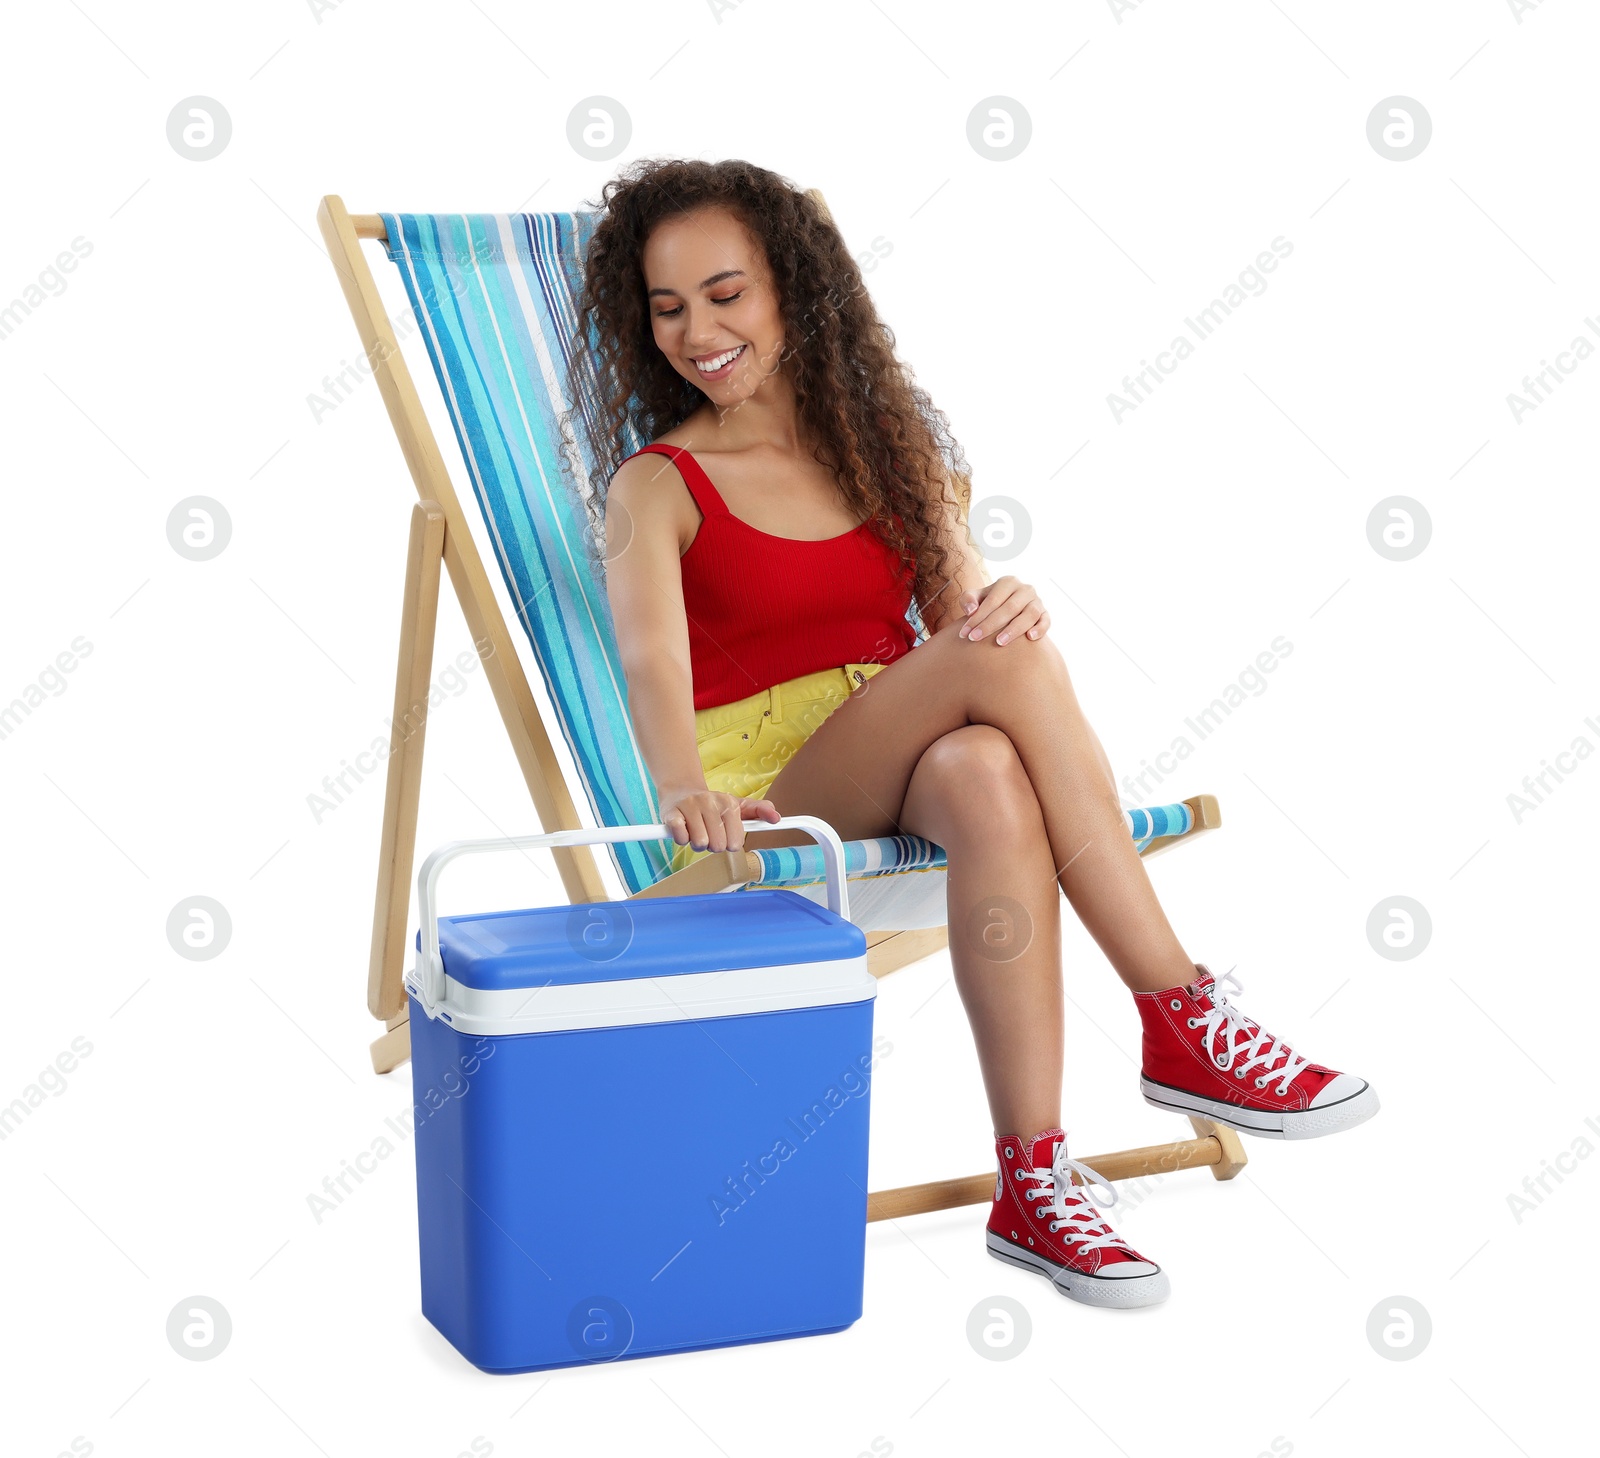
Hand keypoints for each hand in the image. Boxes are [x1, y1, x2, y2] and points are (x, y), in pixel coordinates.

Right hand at [659, 784, 779, 853]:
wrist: (680, 790)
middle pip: (717, 845)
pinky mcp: (671, 813)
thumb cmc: (712, 805)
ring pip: (699, 843)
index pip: (735, 842)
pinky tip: (683, 829)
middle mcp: (710, 802)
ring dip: (696, 843)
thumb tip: (777, 818)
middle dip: (712, 845)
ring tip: (695, 831)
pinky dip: (681, 839)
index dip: (728, 844)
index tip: (723, 835)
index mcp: (729, 803)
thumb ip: (758, 811)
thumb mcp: (737, 805)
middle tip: (707, 833)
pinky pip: (680, 837)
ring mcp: (690, 806)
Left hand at [957, 577, 1050, 644]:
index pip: (992, 600)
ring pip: (1029, 614)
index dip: (978, 617)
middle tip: (975, 638)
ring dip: (1014, 629)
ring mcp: (1037, 601)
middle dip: (991, 625)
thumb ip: (968, 599)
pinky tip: (1030, 638)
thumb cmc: (988, 604)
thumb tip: (971, 611)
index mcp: (1008, 582)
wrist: (1007, 610)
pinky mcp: (1045, 614)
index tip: (965, 633)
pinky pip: (1046, 621)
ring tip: (999, 642)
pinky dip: (1040, 628)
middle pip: (1009, 608)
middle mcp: (1025, 589)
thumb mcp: (975, 597)